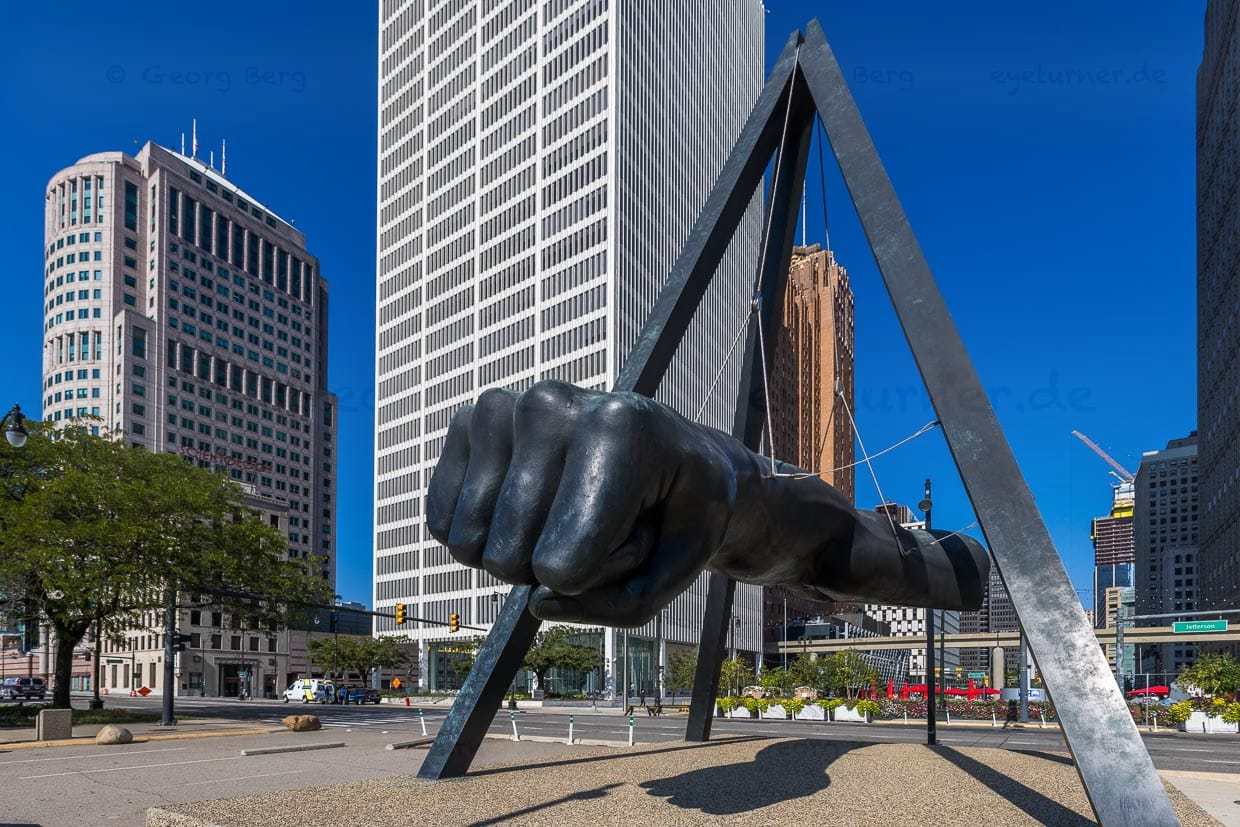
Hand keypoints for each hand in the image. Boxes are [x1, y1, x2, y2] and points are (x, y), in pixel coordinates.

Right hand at [426, 381, 737, 625]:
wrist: (660, 446)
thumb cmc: (677, 505)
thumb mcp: (683, 563)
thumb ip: (623, 605)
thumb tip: (537, 602)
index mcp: (616, 430)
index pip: (564, 563)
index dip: (601, 576)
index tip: (639, 531)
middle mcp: (549, 405)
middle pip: (511, 560)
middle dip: (561, 564)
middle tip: (604, 520)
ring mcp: (501, 407)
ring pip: (472, 545)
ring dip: (524, 549)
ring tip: (572, 507)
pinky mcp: (466, 421)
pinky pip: (442, 523)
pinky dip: (485, 534)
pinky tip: (530, 500)